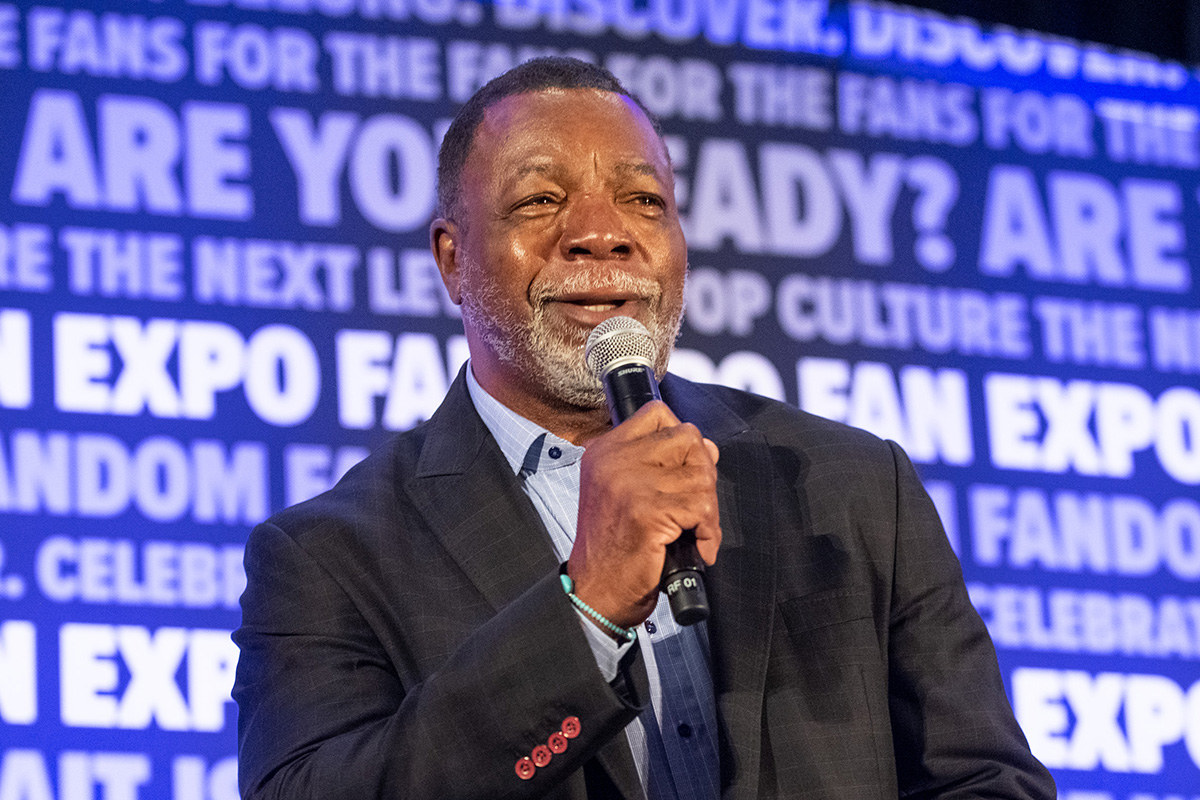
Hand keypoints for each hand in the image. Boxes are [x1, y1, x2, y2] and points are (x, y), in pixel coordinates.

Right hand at [567, 401, 720, 630]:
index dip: (682, 439)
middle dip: (703, 472)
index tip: (685, 468)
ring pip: (702, 475)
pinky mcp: (648, 511)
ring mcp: (630, 484)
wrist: (595, 592)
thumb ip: (658, 464)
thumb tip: (707, 447)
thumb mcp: (624, 492)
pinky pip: (702, 507)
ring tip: (695, 530)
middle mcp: (614, 460)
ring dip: (708, 508)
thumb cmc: (614, 547)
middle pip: (688, 437)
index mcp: (605, 450)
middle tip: (696, 506)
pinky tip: (698, 546)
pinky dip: (709, 531)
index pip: (657, 414)